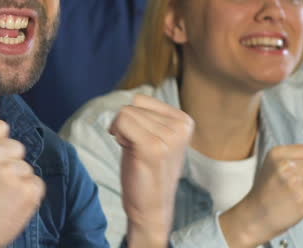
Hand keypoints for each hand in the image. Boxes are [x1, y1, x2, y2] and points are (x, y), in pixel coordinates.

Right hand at [0, 120, 43, 247]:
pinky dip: (27, 193)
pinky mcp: (28, 189)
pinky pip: (35, 182)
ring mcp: (9, 171)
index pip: (0, 126)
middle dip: (9, 161)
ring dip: (17, 179)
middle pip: (16, 145)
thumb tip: (2, 129)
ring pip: (25, 166)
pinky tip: (10, 203)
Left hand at [109, 94, 193, 247]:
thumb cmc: (147, 169)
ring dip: (122, 132)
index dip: (132, 118)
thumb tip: (130, 95)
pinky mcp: (153, 147)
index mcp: (184, 120)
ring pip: (124, 113)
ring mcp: (169, 137)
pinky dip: (117, 134)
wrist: (151, 206)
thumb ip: (148, 115)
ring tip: (136, 152)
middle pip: (132, 105)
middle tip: (138, 149)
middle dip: (126, 125)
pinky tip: (128, 151)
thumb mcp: (155, 136)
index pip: (141, 99)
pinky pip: (121, 121)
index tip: (142, 140)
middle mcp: (181, 126)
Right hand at [220, 144, 302, 247]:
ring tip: (292, 197)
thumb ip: (297, 160)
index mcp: (276, 153)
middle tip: (290, 188)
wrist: (256, 215)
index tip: (291, 173)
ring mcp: (294, 181)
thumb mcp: (274, 166)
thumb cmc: (268, 191)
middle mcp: (285, 164)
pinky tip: (296, 205)